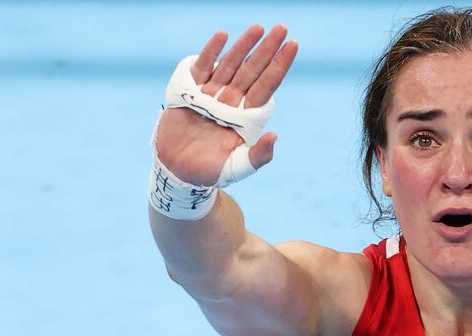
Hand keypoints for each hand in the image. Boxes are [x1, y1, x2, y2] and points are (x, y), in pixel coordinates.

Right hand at [154, 25, 297, 185]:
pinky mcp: (190, 91)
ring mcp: (212, 94)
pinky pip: (203, 67)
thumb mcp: (238, 167)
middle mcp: (232, 101)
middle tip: (282, 28)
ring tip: (259, 27)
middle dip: (267, 50)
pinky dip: (211, 52)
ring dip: (244, 46)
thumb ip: (258, 155)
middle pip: (253, 71)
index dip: (280, 66)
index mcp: (247, 117)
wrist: (177, 171)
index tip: (293, 45)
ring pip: (231, 65)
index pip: (267, 86)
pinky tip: (223, 35)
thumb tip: (274, 136)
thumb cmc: (210, 171)